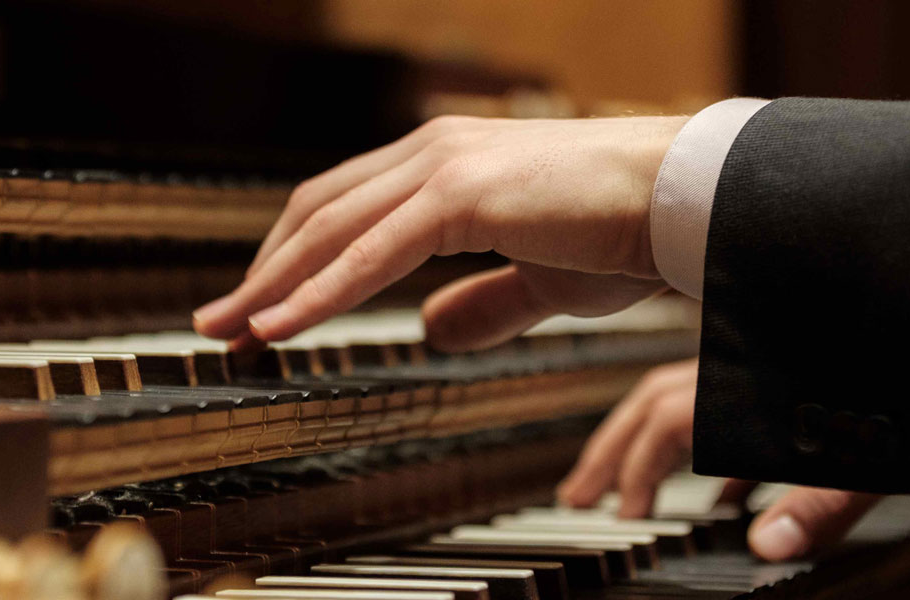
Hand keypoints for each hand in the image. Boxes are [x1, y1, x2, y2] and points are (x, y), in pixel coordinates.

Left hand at [192, 115, 687, 350]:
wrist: (688, 203)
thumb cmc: (628, 233)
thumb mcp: (541, 278)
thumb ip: (483, 300)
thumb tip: (433, 330)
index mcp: (448, 164)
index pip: (345, 210)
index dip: (295, 260)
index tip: (260, 307)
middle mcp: (434, 152)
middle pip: (318, 214)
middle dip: (264, 272)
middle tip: (221, 323)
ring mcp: (443, 167)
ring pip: (330, 231)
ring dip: (272, 284)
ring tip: (229, 331)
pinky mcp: (461, 195)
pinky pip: (370, 254)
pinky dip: (317, 293)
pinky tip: (279, 326)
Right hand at [555, 358, 883, 560]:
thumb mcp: (883, 456)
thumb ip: (822, 501)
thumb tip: (765, 545)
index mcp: (762, 379)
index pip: (670, 418)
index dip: (637, 466)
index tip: (621, 512)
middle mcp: (756, 363)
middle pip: (656, 398)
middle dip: (613, 448)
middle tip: (580, 494)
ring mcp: (770, 367)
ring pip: (685, 398)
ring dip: (647, 444)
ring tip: (624, 486)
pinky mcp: (793, 379)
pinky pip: (731, 409)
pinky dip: (709, 451)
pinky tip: (719, 493)